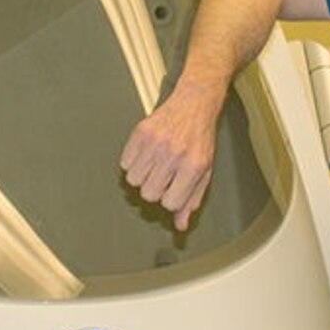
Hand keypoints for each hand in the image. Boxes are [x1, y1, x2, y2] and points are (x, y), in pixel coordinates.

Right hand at [119, 89, 220, 231]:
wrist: (194, 104)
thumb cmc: (200, 139)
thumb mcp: (204, 171)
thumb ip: (192, 199)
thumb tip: (180, 225)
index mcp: (193, 166)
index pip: (170, 203)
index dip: (170, 199)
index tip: (173, 189)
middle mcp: (174, 154)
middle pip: (149, 194)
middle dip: (154, 189)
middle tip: (163, 176)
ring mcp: (156, 142)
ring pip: (134, 180)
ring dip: (142, 177)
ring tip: (154, 165)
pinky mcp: (141, 132)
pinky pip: (125, 163)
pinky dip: (132, 163)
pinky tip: (145, 155)